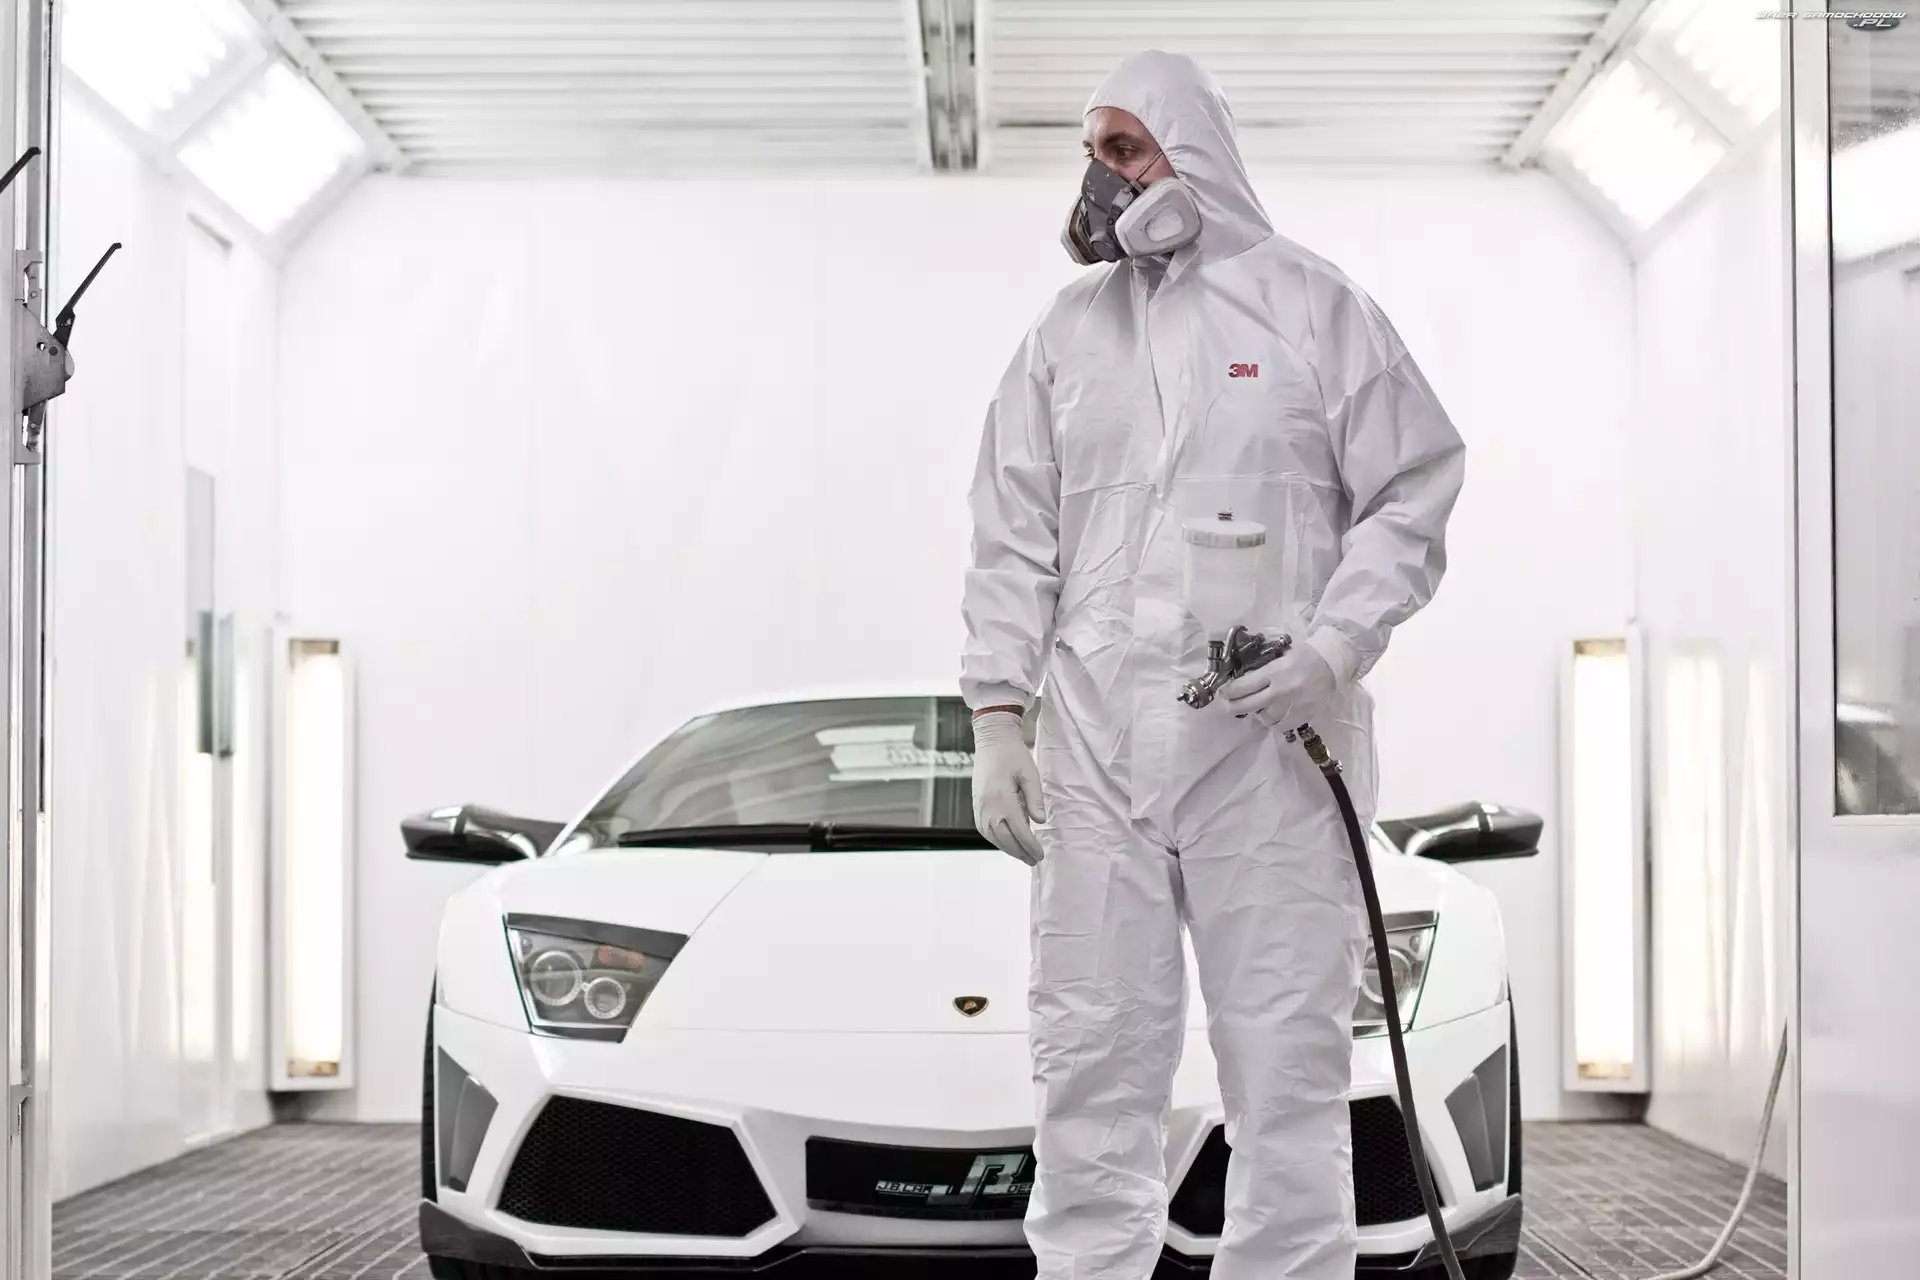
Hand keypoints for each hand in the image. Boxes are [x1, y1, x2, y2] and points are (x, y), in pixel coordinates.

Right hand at [970, 710, 1046, 864]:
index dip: (1030, 846)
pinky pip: (985, 830)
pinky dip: (997, 840)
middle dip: (1020, 852)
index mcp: (1002, 799)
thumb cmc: (1013, 755)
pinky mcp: (976, 806)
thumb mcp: (1030, 774)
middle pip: (1004, 840)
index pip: (1019, 831)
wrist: (991, 741)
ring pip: (993, 838)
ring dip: (1008, 849)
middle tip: (1033, 860)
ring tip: (1022, 855)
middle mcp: (988, 808)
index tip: (1040, 854)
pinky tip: (1007, 842)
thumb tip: (1039, 821)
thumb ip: (1035, 799)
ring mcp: (979, 808)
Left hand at [1221, 644, 1336, 730]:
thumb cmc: (1305, 656)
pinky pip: (1281, 725)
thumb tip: (1242, 677)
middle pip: (1249, 705)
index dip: (1230, 691)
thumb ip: (1264, 666)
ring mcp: (1292, 706)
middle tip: (1229, 706)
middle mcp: (1281, 691)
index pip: (1244, 686)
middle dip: (1235, 707)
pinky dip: (1273, 723)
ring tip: (1254, 709)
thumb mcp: (1282, 654)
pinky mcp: (1302, 715)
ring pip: (1265, 718)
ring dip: (1257, 714)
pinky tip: (1271, 717)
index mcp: (1275, 672)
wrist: (1332, 665)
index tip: (1223, 693)